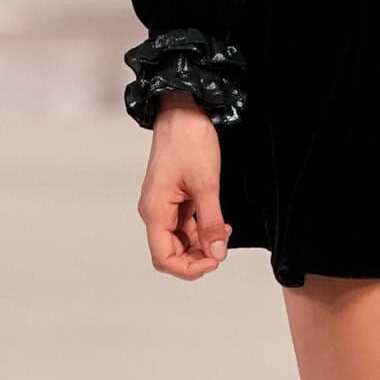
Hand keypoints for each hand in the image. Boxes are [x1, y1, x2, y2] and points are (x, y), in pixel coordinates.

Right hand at [137, 95, 231, 277]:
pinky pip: (184, 224)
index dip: (188, 268)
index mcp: (155, 211)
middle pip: (171, 252)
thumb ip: (211, 222)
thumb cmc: (190, 141)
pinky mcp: (173, 197)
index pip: (163, 257)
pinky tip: (220, 223)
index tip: (214, 262)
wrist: (183, 110)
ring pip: (180, 239)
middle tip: (222, 249)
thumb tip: (217, 254)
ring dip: (202, 242)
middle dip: (197, 257)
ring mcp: (163, 205)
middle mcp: (154, 211)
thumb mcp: (207, 185)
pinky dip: (202, 228)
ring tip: (224, 232)